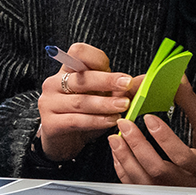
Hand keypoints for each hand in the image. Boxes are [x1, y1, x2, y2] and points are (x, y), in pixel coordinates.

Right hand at [36, 43, 130, 160]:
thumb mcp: (103, 98)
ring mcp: (50, 103)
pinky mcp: (50, 123)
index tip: (116, 70)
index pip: (78, 53)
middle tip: (127, 85)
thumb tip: (145, 80)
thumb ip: (121, 88)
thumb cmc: (84, 115)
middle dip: (107, 81)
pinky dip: (96, 121)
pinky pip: (76, 120)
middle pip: (81, 77)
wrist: (63, 141)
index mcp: (67, 71)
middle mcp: (54, 83)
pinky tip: (111, 121)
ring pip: (81, 101)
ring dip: (105, 104)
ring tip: (123, 106)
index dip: (97, 58)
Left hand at [108, 77, 195, 188]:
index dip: (164, 138)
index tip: (149, 117)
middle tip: (124, 123)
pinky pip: (138, 188)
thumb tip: (176, 75)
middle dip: (138, 146)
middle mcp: (193, 186)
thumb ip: (191, 103)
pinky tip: (118, 153)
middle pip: (160, 172)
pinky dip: (125, 171)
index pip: (185, 158)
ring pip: (145, 184)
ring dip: (126, 159)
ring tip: (115, 137)